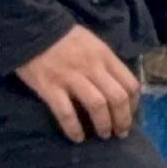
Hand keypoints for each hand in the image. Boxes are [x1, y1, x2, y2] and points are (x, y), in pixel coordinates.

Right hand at [12, 24, 140, 142]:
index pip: (130, 83)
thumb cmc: (65, 38)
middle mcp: (92, 67)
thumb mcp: (94, 44)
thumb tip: (117, 86)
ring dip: (103, 124)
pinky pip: (66, 113)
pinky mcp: (50, 87)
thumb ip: (106, 63)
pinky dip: (74, 128)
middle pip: (117, 97)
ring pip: (97, 105)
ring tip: (104, 135)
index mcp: (105, 56)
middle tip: (121, 133)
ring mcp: (71, 78)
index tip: (130, 114)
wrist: (33, 29)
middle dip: (122, 119)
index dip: (133, 103)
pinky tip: (77, 138)